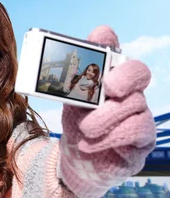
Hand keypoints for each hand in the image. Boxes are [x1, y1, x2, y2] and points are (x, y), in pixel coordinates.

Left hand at [59, 26, 155, 197]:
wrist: (79, 161)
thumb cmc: (78, 125)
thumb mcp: (70, 103)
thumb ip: (70, 82)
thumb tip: (55, 60)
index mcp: (111, 78)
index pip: (116, 53)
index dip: (110, 43)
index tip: (100, 36)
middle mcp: (130, 92)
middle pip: (139, 72)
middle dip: (125, 75)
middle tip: (109, 87)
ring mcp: (140, 115)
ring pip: (135, 104)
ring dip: (106, 117)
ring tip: (85, 129)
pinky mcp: (143, 140)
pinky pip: (136, 131)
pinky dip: (110, 137)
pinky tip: (89, 143)